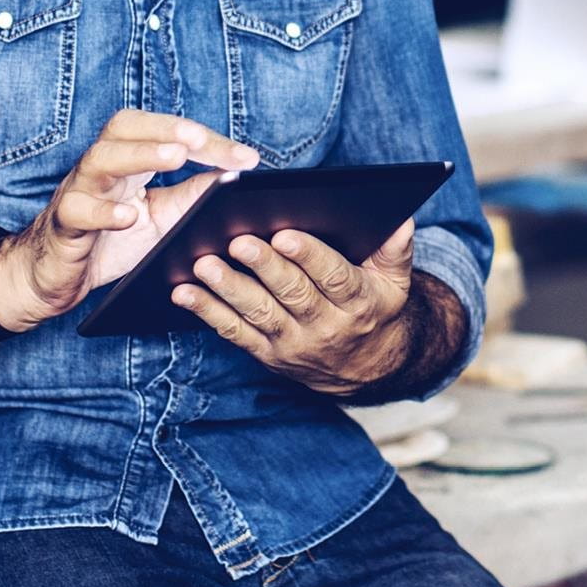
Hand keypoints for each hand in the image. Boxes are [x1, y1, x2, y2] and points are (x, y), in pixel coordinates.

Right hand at [0, 110, 259, 328]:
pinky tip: (128, 218)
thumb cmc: (109, 241)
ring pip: (99, 159)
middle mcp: (102, 168)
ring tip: (175, 158)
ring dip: (139, 155)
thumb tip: (235, 178)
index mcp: (130, 161)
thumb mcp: (163, 218)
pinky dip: (103, 211)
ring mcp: (78, 192)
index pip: (166, 134)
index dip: (207, 141)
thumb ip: (194, 195)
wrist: (54, 277)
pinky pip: (77, 211)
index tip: (247, 158)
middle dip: (165, 128)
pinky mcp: (63, 224)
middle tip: (201, 139)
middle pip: (125, 127)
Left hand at [171, 219, 417, 394]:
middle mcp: (325, 326)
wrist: (365, 367)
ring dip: (228, 290)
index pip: (333, 277)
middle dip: (263, 267)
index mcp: (358, 302)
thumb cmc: (375, 307)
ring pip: (259, 315)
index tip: (284, 233)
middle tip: (237, 241)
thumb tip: (401, 220)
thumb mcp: (395, 281)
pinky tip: (184, 292)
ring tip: (203, 265)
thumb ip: (395, 250)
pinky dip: (208, 313)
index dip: (309, 256)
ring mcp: (293, 344)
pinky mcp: (267, 354)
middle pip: (292, 295)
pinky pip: (235, 334)